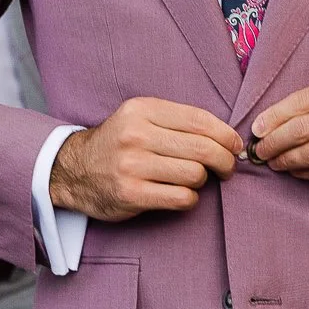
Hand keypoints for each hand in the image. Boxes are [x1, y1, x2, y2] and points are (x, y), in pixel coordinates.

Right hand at [51, 98, 242, 222]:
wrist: (74, 170)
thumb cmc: (118, 145)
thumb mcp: (140, 118)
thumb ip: (177, 122)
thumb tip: (227, 137)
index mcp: (143, 110)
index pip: (200, 120)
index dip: (226, 135)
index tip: (235, 146)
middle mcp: (137, 135)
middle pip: (203, 149)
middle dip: (224, 161)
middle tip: (227, 169)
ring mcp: (132, 165)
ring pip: (195, 174)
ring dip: (202, 181)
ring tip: (193, 180)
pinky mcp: (132, 194)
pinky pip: (182, 198)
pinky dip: (190, 199)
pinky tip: (181, 194)